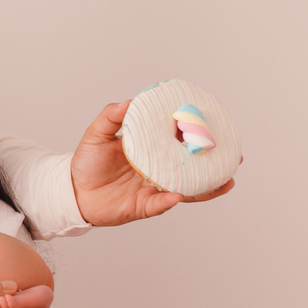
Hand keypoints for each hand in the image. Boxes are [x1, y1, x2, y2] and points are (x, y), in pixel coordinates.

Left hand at [71, 101, 235, 225]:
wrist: (73, 191)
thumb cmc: (87, 162)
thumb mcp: (96, 134)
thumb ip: (112, 116)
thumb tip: (131, 101)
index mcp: (150, 150)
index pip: (178, 140)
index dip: (195, 134)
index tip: (214, 125)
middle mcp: (157, 169)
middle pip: (191, 165)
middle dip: (214, 161)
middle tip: (234, 155)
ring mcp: (153, 188)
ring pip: (186, 188)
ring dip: (206, 186)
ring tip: (226, 181)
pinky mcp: (144, 206)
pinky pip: (161, 204)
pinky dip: (169, 200)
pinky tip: (178, 195)